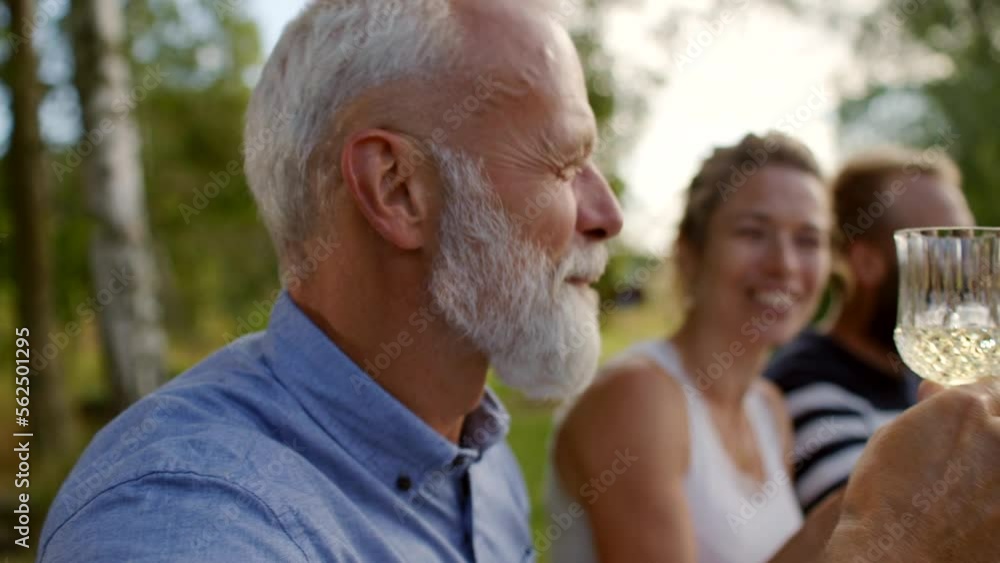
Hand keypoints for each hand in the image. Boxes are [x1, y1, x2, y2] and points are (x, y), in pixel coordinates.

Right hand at [825, 379, 999, 562]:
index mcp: (965, 409)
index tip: (973, 417)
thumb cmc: (883, 498)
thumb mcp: (892, 440)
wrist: (895, 559)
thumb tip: (936, 390)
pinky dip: (996, 500)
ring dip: (994, 467)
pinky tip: (974, 514)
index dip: (980, 403)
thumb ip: (926, 411)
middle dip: (993, 431)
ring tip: (965, 490)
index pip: (992, 387)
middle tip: (970, 456)